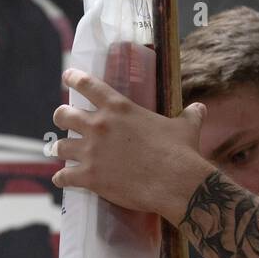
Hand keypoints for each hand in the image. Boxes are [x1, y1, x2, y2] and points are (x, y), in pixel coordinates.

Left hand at [50, 67, 214, 223]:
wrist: (175, 181)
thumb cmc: (180, 151)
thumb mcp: (185, 127)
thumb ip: (189, 115)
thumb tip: (199, 110)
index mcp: (118, 107)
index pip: (88, 85)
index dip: (74, 78)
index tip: (67, 76)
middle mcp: (99, 125)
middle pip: (64, 115)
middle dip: (61, 117)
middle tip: (62, 120)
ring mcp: (91, 151)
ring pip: (60, 146)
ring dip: (59, 149)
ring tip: (58, 151)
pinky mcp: (89, 176)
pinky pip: (65, 176)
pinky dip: (61, 179)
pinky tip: (60, 180)